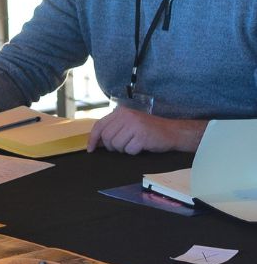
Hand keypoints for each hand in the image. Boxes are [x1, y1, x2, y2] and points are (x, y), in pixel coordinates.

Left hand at [88, 107, 204, 153]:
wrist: (172, 132)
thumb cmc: (148, 130)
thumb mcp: (128, 124)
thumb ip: (113, 129)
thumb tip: (95, 142)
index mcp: (120, 112)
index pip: (99, 126)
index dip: (93, 139)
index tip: (90, 149)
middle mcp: (126, 116)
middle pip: (106, 138)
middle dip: (112, 146)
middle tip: (123, 146)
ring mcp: (134, 125)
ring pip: (116, 145)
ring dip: (123, 149)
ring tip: (134, 144)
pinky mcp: (142, 136)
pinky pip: (129, 150)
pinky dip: (134, 152)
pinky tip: (142, 146)